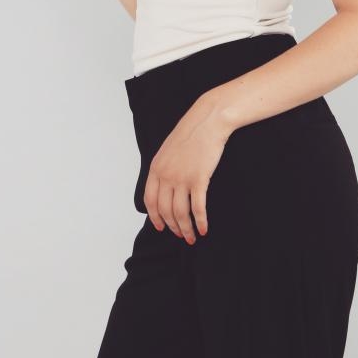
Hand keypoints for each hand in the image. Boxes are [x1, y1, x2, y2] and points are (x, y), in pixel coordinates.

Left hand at [143, 95, 232, 243]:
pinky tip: (204, 228)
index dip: (155, 217)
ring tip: (192, 237)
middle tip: (181, 235)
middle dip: (173, 227)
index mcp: (156, 168)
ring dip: (186, 229)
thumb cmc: (192, 133)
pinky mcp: (198, 179)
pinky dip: (200, 222)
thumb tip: (166, 186)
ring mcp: (181, 178)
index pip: (150, 200)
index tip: (161, 227)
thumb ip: (164, 168)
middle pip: (165, 210)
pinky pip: (197, 208)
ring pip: (180, 213)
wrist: (208, 121)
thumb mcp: (169, 149)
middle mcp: (166, 175)